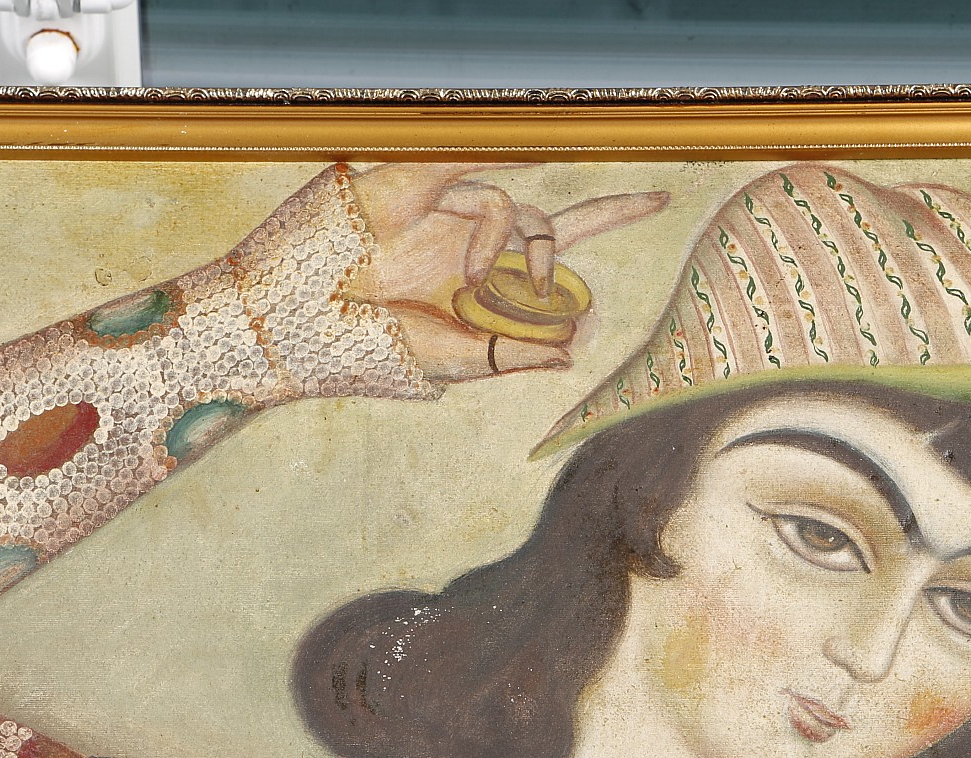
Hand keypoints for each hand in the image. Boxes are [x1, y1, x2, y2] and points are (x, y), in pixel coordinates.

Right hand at [345, 162, 668, 383]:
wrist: (313, 326)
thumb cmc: (378, 349)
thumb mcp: (460, 361)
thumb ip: (518, 355)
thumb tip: (575, 348)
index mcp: (488, 288)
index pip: (555, 262)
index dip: (592, 251)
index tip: (648, 230)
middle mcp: (477, 249)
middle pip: (554, 224)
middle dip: (608, 212)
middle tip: (657, 201)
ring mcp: (454, 219)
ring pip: (521, 212)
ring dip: (521, 250)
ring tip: (477, 286)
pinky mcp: (424, 190)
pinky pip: (479, 182)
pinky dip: (494, 220)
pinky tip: (484, 258)